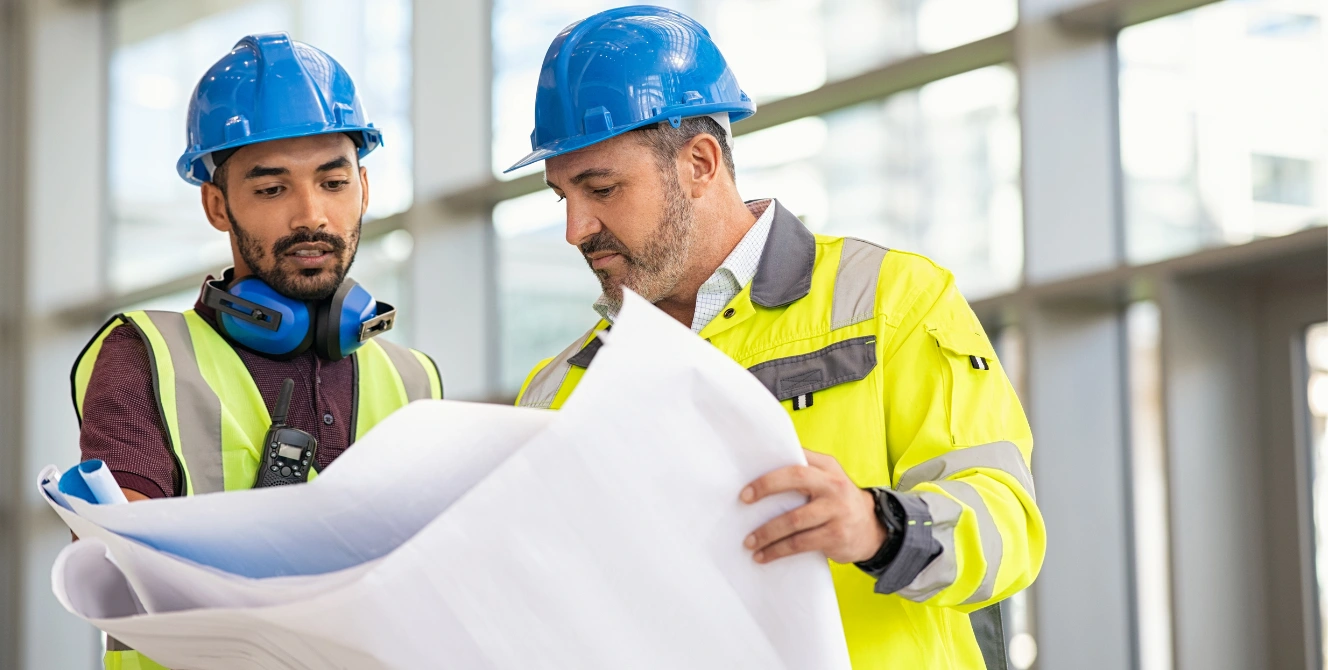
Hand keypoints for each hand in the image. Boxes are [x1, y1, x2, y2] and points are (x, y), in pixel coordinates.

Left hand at [740, 449, 885, 563]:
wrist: (873, 529)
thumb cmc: (837, 502)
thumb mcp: (827, 480)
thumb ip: (803, 472)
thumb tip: (760, 468)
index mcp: (827, 466)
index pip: (796, 458)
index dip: (771, 468)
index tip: (747, 483)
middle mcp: (834, 484)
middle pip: (796, 478)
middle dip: (766, 487)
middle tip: (743, 500)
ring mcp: (837, 510)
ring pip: (794, 519)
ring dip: (767, 532)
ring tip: (749, 542)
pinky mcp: (835, 535)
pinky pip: (800, 543)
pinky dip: (778, 551)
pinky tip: (764, 556)